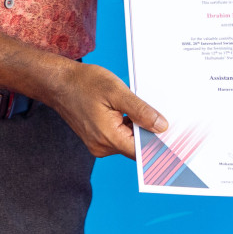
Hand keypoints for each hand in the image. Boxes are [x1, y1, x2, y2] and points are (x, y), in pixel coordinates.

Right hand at [47, 62, 166, 158]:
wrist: (58, 82)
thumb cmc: (84, 83)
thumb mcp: (117, 92)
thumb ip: (141, 111)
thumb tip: (161, 126)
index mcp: (108, 138)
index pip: (141, 151)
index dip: (159, 144)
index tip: (174, 137)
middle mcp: (102, 147)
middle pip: (136, 146)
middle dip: (149, 132)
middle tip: (163, 115)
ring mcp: (98, 143)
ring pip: (128, 140)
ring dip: (137, 127)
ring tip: (140, 107)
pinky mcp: (96, 137)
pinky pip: (119, 135)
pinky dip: (127, 125)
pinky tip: (128, 110)